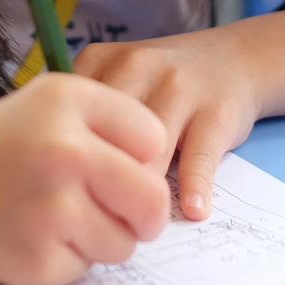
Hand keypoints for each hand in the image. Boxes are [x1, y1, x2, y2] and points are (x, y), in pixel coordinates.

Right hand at [0, 73, 169, 284]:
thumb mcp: (44, 104)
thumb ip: (107, 125)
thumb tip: (163, 172)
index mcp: (70, 100)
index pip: (154, 139)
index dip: (140, 158)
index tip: (115, 166)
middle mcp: (66, 150)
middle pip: (153, 201)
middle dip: (143, 215)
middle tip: (119, 214)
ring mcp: (51, 209)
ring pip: (124, 244)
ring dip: (99, 240)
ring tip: (53, 218)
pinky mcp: (35, 259)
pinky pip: (82, 271)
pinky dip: (62, 261)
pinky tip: (27, 236)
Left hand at [74, 30, 263, 220]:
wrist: (233, 58)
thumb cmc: (162, 84)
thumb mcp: (115, 82)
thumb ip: (82, 114)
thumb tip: (51, 174)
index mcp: (101, 60)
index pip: (68, 118)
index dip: (65, 163)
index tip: (66, 194)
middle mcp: (136, 68)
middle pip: (104, 140)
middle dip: (102, 185)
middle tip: (100, 222)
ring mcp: (178, 88)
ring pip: (148, 156)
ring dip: (144, 198)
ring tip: (140, 226)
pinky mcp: (215, 113)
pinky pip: (197, 161)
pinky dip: (194, 190)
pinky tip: (191, 209)